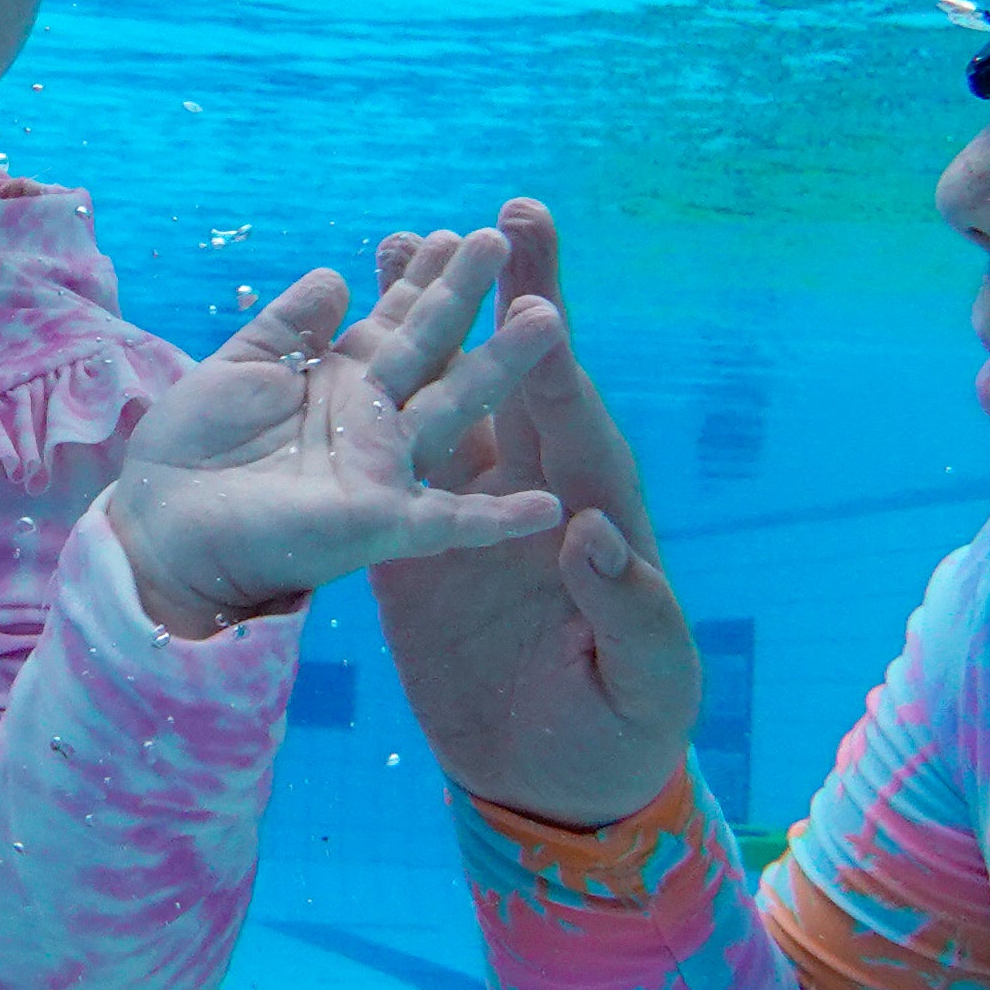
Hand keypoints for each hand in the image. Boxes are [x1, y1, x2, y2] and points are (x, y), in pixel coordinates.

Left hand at [103, 227, 567, 636]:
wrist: (158, 526)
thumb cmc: (189, 453)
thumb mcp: (236, 367)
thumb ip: (288, 324)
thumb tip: (335, 275)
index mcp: (338, 382)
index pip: (394, 320)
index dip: (423, 278)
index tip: (458, 231)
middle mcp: (370, 420)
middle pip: (430, 348)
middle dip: (464, 295)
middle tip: (504, 240)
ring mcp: (381, 470)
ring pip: (453, 408)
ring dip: (500, 366)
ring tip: (546, 318)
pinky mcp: (378, 523)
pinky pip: (448, 523)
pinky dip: (498, 519)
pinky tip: (550, 508)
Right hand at [364, 201, 704, 828]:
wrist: (557, 777)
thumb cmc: (621, 732)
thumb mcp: (645, 678)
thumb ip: (633, 609)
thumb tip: (594, 536)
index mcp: (595, 505)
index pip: (573, 408)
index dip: (553, 338)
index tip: (539, 270)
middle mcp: (538, 485)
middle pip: (516, 371)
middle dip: (502, 293)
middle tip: (492, 212)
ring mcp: (476, 503)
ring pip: (450, 391)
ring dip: (431, 320)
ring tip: (401, 242)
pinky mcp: (420, 535)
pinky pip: (399, 449)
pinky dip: (375, 389)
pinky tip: (344, 338)